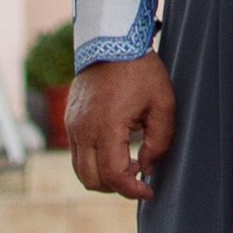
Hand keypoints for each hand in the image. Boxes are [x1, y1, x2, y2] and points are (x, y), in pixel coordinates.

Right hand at [67, 52, 174, 201]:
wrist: (112, 41)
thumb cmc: (141, 71)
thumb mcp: (163, 104)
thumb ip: (159, 141)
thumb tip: (148, 168)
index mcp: (106, 126)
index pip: (113, 176)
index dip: (132, 191)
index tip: (148, 191)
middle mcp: (83, 129)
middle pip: (92, 180)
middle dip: (116, 187)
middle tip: (139, 176)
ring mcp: (72, 125)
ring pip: (81, 170)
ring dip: (103, 176)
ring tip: (128, 163)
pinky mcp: (70, 119)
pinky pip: (77, 153)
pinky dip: (94, 161)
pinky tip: (115, 149)